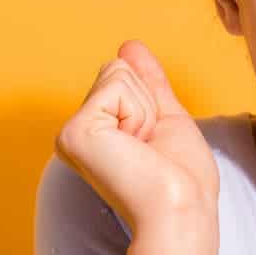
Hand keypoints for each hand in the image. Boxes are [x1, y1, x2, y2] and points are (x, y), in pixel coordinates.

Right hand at [54, 39, 219, 238]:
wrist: (181, 209)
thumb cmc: (183, 179)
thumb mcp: (166, 117)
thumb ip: (146, 82)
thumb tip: (129, 45)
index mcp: (96, 131)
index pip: (121, 76)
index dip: (151, 102)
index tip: (153, 144)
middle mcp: (77, 131)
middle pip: (118, 69)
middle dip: (148, 102)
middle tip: (150, 147)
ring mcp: (72, 131)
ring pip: (117, 73)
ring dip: (144, 109)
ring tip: (143, 149)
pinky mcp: (74, 131)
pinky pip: (116, 85)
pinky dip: (137, 112)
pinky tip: (133, 146)